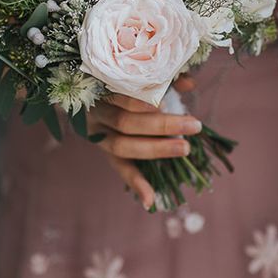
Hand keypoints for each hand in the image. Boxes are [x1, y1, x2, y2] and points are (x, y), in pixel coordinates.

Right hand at [87, 78, 201, 210]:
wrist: (84, 98)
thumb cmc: (116, 84)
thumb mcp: (134, 78)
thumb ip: (162, 79)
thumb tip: (190, 84)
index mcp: (100, 90)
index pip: (118, 96)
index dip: (140, 102)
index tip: (167, 103)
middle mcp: (96, 115)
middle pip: (125, 123)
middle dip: (161, 125)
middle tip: (193, 125)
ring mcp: (98, 136)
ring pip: (122, 146)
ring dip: (156, 149)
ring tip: (185, 148)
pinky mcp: (104, 152)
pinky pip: (120, 169)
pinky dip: (136, 184)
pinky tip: (151, 200)